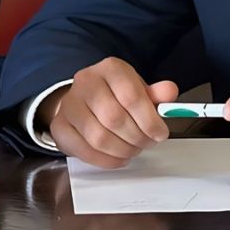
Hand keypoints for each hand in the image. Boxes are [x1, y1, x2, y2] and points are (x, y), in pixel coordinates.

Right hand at [46, 57, 178, 168]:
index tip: (161, 134)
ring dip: (123, 150)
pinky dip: (106, 160)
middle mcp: (86, 81)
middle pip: (115, 118)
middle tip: (147, 144)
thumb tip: (170, 92)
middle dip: (137, 138)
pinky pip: (84, 150)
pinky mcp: (60, 126)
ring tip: (133, 150)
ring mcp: (69, 104)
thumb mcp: (139, 89)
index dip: (150, 120)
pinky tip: (119, 158)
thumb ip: (156, 93)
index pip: (131, 96)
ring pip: (99, 137)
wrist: (84, 99)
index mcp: (110, 68)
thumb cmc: (116, 96)